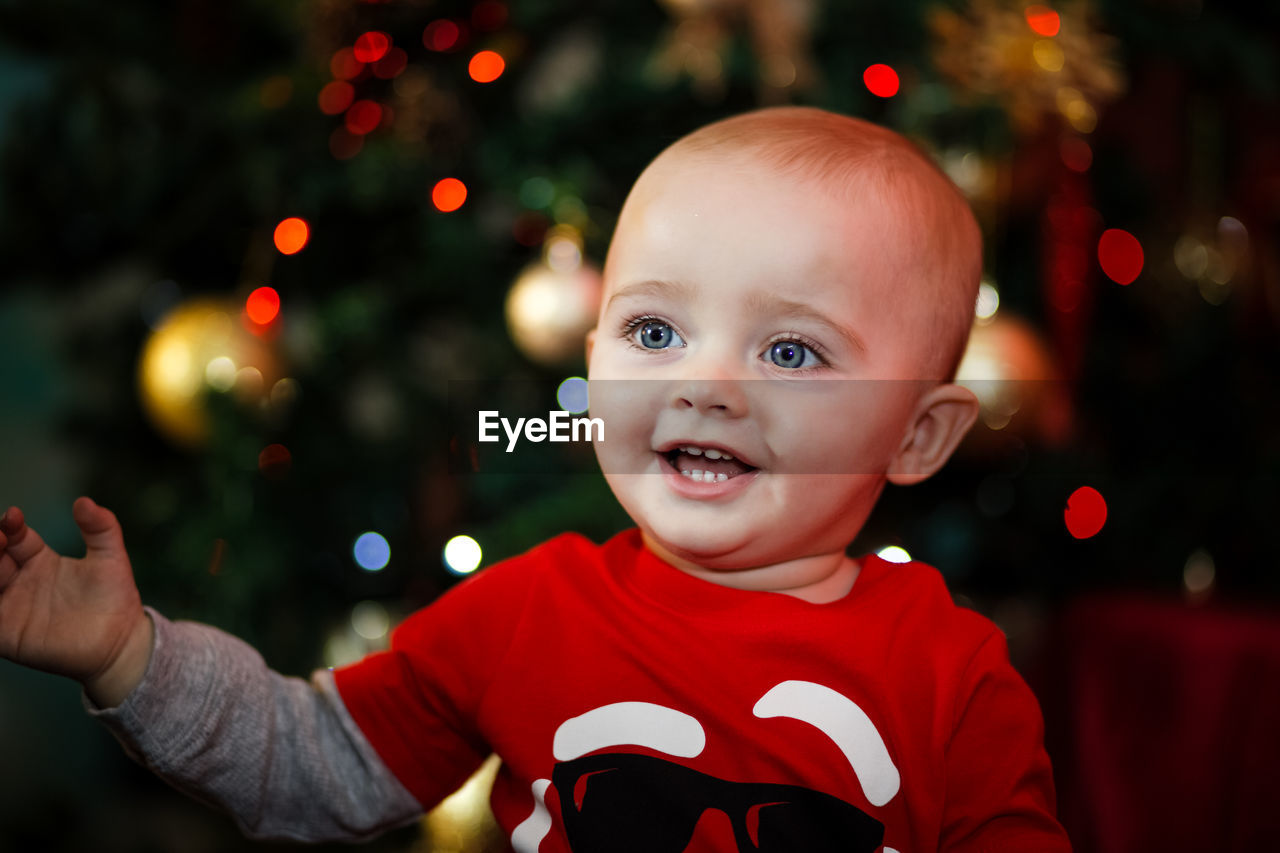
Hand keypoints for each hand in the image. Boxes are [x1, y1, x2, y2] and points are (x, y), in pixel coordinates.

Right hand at [0, 497, 152, 706]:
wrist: (120, 642)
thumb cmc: (115, 598)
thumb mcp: (111, 557)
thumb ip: (101, 528)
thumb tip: (84, 501)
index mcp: (39, 560)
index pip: (14, 537)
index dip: (9, 526)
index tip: (13, 517)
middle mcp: (19, 581)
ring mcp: (10, 607)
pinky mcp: (6, 634)